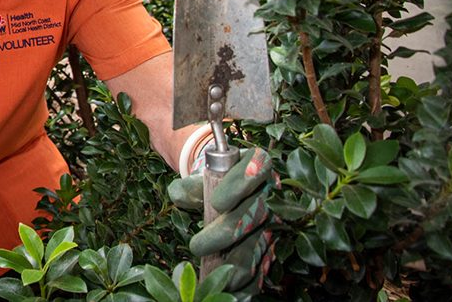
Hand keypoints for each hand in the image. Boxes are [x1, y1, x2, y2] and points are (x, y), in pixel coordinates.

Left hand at [168, 147, 275, 294]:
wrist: (232, 190)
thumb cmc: (217, 180)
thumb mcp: (202, 177)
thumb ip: (190, 186)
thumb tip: (177, 193)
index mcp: (258, 163)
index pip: (257, 167)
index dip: (239, 185)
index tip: (215, 202)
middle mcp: (272, 190)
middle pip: (255, 213)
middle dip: (227, 233)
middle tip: (197, 247)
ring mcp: (274, 219)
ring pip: (258, 243)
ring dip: (238, 265)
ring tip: (215, 278)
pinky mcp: (272, 242)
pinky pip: (263, 264)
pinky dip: (250, 282)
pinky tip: (235, 293)